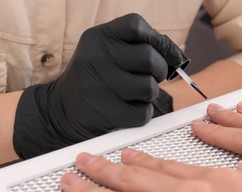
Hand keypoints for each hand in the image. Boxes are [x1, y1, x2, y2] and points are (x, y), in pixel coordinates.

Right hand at [13, 13, 186, 158]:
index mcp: (98, 37)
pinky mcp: (102, 113)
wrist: (63, 108)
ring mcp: (96, 86)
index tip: (165, 54)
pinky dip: (143, 113)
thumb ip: (139, 46)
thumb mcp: (108, 51)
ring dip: (151, 93)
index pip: (137, 26)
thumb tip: (176, 55)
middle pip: (149, 59)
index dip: (159, 41)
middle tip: (151, 77)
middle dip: (159, 71)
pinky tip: (131, 109)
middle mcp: (94, 58)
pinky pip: (143, 113)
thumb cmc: (97, 77)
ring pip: (149, 87)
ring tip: (138, 94)